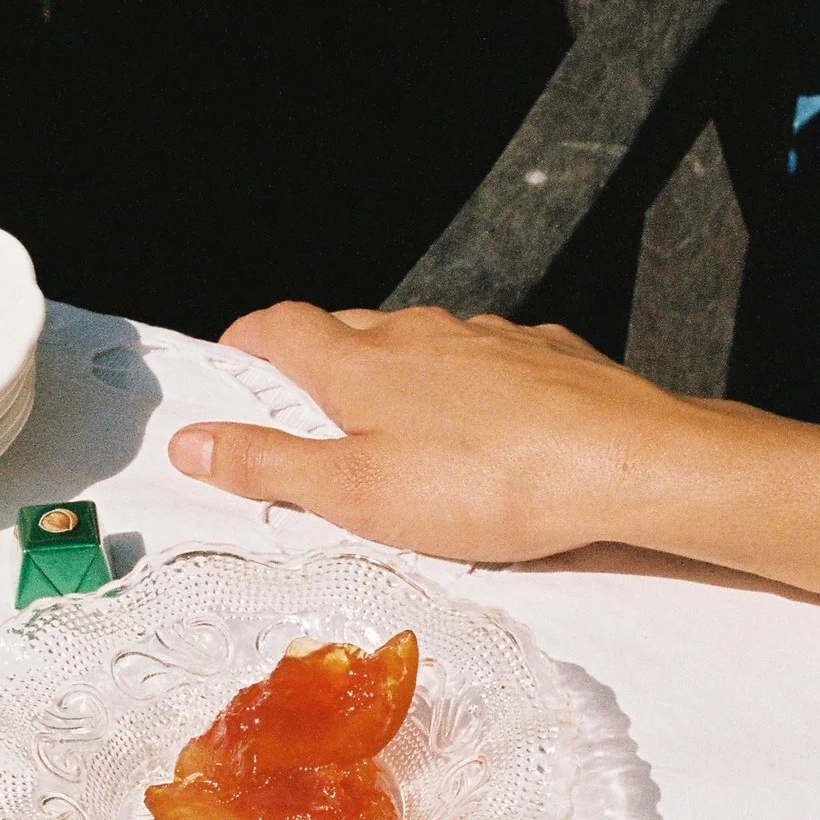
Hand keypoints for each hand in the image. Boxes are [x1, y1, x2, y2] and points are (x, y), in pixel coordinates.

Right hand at [168, 303, 734, 562]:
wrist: (624, 463)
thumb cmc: (487, 484)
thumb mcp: (355, 493)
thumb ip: (270, 465)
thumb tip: (194, 443)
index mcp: (360, 364)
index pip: (280, 327)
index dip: (247, 342)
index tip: (232, 362)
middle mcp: (419, 334)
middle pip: (347, 330)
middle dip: (319, 362)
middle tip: (306, 413)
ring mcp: (487, 338)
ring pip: (422, 346)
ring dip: (399, 378)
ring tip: (400, 436)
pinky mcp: (543, 356)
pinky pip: (488, 363)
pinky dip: (469, 391)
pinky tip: (486, 435)